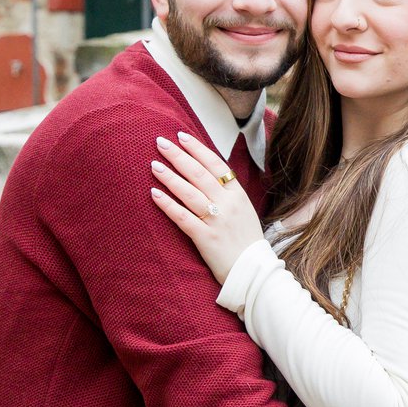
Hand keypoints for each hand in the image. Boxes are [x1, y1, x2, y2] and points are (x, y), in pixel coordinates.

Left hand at [148, 132, 264, 282]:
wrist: (253, 270)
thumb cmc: (246, 240)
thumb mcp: (244, 210)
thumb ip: (227, 193)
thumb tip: (208, 175)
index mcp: (237, 194)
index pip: (215, 165)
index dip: (197, 149)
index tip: (181, 136)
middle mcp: (227, 203)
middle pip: (199, 174)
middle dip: (178, 156)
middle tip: (160, 142)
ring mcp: (216, 220)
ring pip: (189, 192)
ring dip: (170, 177)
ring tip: (154, 165)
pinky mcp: (205, 237)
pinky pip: (183, 217)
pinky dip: (168, 205)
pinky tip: (154, 194)